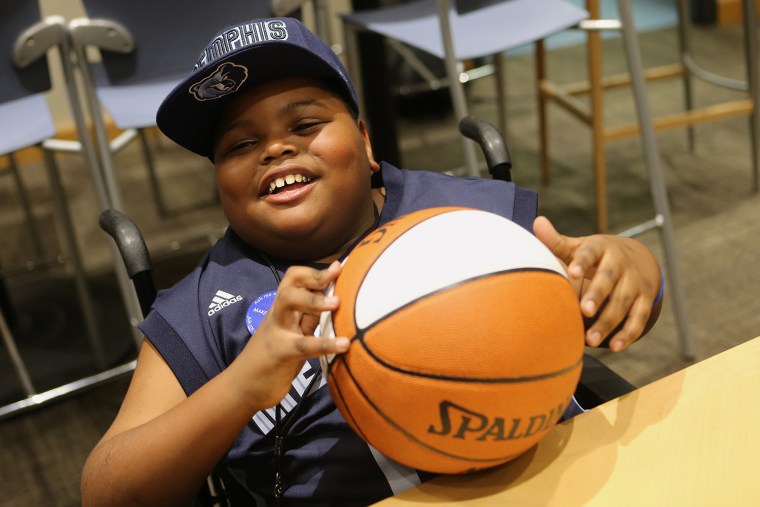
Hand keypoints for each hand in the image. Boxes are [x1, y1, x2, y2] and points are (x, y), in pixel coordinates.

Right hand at [228, 261, 349, 410]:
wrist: (241, 388)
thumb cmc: (272, 360)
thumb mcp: (292, 334)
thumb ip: (308, 317)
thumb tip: (334, 299)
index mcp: (282, 309)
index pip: (293, 279)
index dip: (314, 272)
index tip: (337, 267)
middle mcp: (278, 315)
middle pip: (289, 284)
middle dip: (314, 277)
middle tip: (337, 275)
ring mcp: (277, 332)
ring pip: (289, 303)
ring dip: (314, 300)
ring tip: (338, 302)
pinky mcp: (281, 353)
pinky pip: (303, 345)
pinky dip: (325, 344)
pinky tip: (344, 345)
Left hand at [533, 216, 661, 351]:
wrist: (638, 258)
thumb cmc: (596, 255)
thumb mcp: (579, 247)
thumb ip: (556, 241)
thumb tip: (537, 222)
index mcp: (601, 248)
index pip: (590, 253)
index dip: (582, 262)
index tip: (572, 273)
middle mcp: (620, 264)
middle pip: (609, 280)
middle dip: (598, 295)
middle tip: (584, 310)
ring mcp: (635, 282)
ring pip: (623, 303)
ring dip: (608, 322)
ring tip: (590, 340)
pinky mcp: (645, 300)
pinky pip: (638, 319)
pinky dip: (628, 334)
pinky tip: (614, 347)